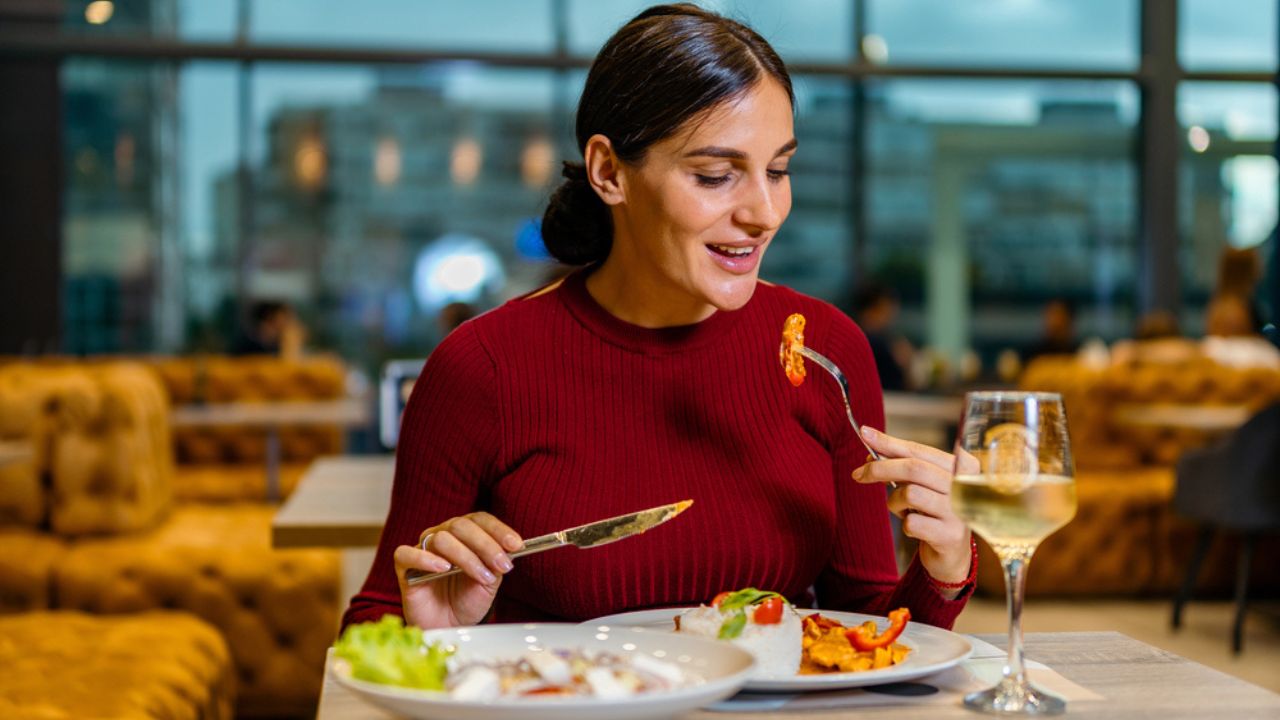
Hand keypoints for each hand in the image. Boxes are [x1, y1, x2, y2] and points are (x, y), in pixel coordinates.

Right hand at [393, 512, 522, 627]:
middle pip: (461, 525)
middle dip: (486, 545)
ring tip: (481, 577)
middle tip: (502, 565)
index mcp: (464, 534)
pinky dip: (426, 559)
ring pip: (441, 539)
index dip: (498, 530)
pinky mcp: (404, 567)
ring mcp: (422, 549)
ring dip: (466, 557)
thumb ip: (496, 564)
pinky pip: (407, 553)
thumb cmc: (467, 601)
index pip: (480, 520)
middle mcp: (442, 536)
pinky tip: (444, 568)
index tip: (516, 545)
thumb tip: (509, 549)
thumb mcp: (489, 582)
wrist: (448, 627)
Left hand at [851, 427, 973, 597]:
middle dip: (881, 468)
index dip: (889, 443)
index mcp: (963, 466)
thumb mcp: (921, 481)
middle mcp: (966, 486)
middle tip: (859, 474)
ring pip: (910, 494)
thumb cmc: (933, 508)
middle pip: (914, 468)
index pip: (919, 450)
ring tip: (903, 510)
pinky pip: (911, 523)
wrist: (951, 551)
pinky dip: (905, 525)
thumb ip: (901, 461)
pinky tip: (917, 528)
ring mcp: (960, 512)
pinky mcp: (950, 536)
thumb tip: (871, 442)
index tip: (865, 434)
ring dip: (895, 502)